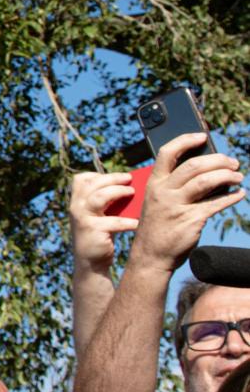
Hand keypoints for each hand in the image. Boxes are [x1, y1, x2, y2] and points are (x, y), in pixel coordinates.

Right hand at [70, 172, 139, 269]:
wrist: (92, 263)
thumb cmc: (101, 236)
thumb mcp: (100, 215)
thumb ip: (108, 202)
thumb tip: (132, 187)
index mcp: (76, 202)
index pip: (80, 180)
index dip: (97, 175)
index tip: (115, 178)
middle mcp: (76, 207)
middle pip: (92, 184)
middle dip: (113, 178)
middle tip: (129, 179)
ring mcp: (83, 218)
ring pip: (99, 197)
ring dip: (118, 192)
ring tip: (132, 192)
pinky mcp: (93, 231)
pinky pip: (115, 222)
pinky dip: (129, 221)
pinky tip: (138, 223)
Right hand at [129, 133, 244, 271]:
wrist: (151, 255)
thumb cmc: (158, 225)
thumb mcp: (158, 201)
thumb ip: (175, 185)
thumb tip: (207, 170)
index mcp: (153, 183)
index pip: (167, 153)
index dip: (185, 141)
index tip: (202, 136)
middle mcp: (163, 192)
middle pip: (193, 166)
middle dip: (217, 160)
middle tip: (232, 163)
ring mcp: (176, 206)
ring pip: (205, 182)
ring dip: (227, 176)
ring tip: (238, 177)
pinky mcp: (190, 220)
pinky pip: (215, 204)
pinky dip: (231, 197)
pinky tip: (240, 194)